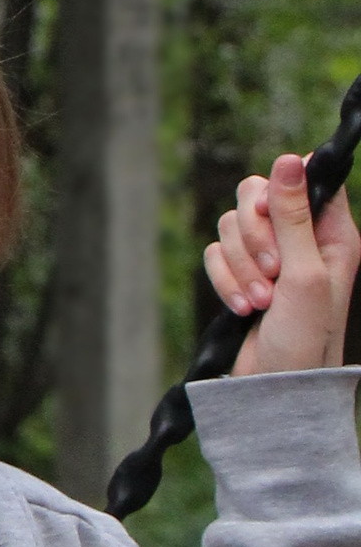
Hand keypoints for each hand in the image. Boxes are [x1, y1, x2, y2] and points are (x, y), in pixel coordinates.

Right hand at [209, 153, 359, 375]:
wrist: (274, 387)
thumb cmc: (306, 339)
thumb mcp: (306, 274)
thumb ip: (294, 216)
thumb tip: (290, 159)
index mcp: (332, 235)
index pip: (310, 180)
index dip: (285, 187)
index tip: (274, 211)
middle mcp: (299, 240)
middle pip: (258, 194)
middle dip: (254, 232)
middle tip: (272, 268)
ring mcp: (267, 257)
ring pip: (231, 226)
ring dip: (240, 266)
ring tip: (261, 302)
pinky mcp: (238, 274)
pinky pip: (214, 254)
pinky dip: (225, 280)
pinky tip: (243, 308)